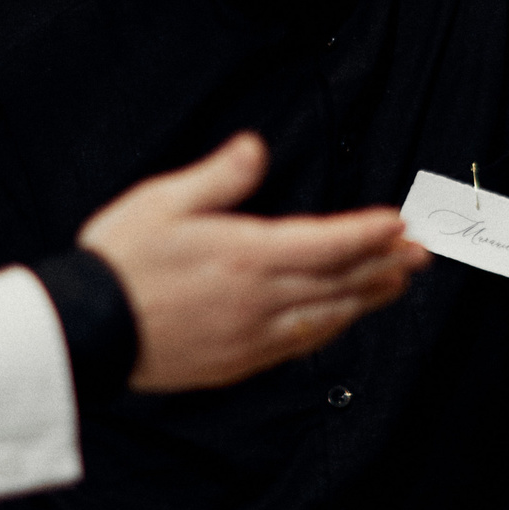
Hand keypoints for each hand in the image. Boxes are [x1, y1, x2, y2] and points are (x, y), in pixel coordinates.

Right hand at [78, 132, 429, 392]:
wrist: (86, 331)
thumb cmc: (119, 260)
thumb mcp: (163, 201)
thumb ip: (218, 176)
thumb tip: (255, 148)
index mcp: (246, 254)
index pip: (327, 241)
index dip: (369, 232)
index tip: (400, 222)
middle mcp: (260, 299)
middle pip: (339, 281)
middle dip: (385, 265)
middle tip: (421, 254)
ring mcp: (252, 335)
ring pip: (327, 317)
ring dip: (366, 298)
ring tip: (395, 284)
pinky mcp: (238, 361)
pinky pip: (299, 345)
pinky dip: (330, 327)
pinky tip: (340, 319)